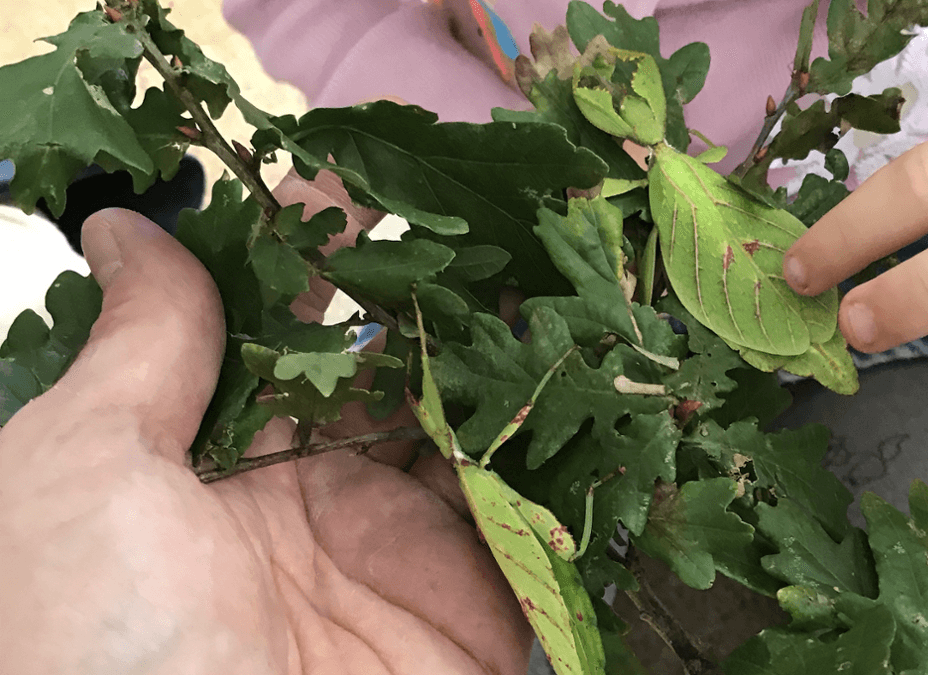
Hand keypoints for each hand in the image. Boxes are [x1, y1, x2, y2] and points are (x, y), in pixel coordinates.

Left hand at [0, 171, 531, 673]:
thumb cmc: (78, 634)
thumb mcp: (78, 468)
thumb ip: (141, 348)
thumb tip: (134, 228)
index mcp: (213, 455)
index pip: (283, 324)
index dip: (318, 244)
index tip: (362, 166)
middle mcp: (314, 494)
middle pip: (390, 366)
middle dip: (436, 286)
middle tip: (486, 198)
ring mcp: (399, 547)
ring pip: (471, 425)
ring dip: (508, 348)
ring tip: (549, 256)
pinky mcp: (472, 607)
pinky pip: (528, 514)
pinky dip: (559, 443)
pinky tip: (586, 363)